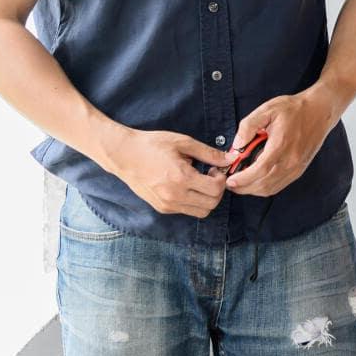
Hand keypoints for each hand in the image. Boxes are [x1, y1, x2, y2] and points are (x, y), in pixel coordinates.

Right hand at [103, 127, 231, 216]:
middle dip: (217, 191)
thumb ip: (209, 153)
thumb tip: (230, 158)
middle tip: (210, 175)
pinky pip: (187, 210)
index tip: (214, 169)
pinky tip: (186, 185)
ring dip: (206, 199)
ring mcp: (167, 204)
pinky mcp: (162, 208)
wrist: (124, 155)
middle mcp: (174, 196)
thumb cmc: (153, 145)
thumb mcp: (183, 142)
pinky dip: (193, 201)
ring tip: (198, 181)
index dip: (221, 179)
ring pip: (201, 212)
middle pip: (211, 204)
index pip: (215, 189)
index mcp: (181, 178)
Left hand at [226, 88, 337, 197]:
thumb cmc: (294, 109)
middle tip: (230, 183)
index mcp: (281, 145)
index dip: (243, 178)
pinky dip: (265, 188)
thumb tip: (236, 145)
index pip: (259, 169)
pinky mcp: (299, 170)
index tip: (230, 180)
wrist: (319, 111)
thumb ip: (248, 126)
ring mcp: (296, 167)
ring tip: (240, 183)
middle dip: (243, 187)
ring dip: (253, 189)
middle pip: (263, 184)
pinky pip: (279, 185)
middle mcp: (290, 160)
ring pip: (271, 188)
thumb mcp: (267, 110)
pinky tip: (256, 181)